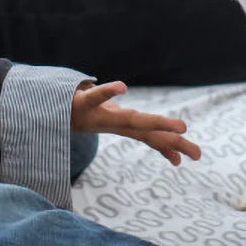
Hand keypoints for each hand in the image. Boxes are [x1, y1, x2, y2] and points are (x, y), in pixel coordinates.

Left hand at [71, 80, 201, 164]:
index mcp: (122, 126)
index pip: (151, 138)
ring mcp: (98, 114)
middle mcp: (114, 122)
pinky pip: (97, 96)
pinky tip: (123, 87)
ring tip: (179, 127)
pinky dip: (109, 92)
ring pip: (129, 119)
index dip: (172, 147)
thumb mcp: (119, 125)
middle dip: (170, 140)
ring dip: (152, 123)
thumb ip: (146, 137)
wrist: (50, 108)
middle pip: (146, 132)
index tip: (194, 157)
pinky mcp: (82, 102)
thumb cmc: (92, 115)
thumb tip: (175, 158)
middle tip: (195, 151)